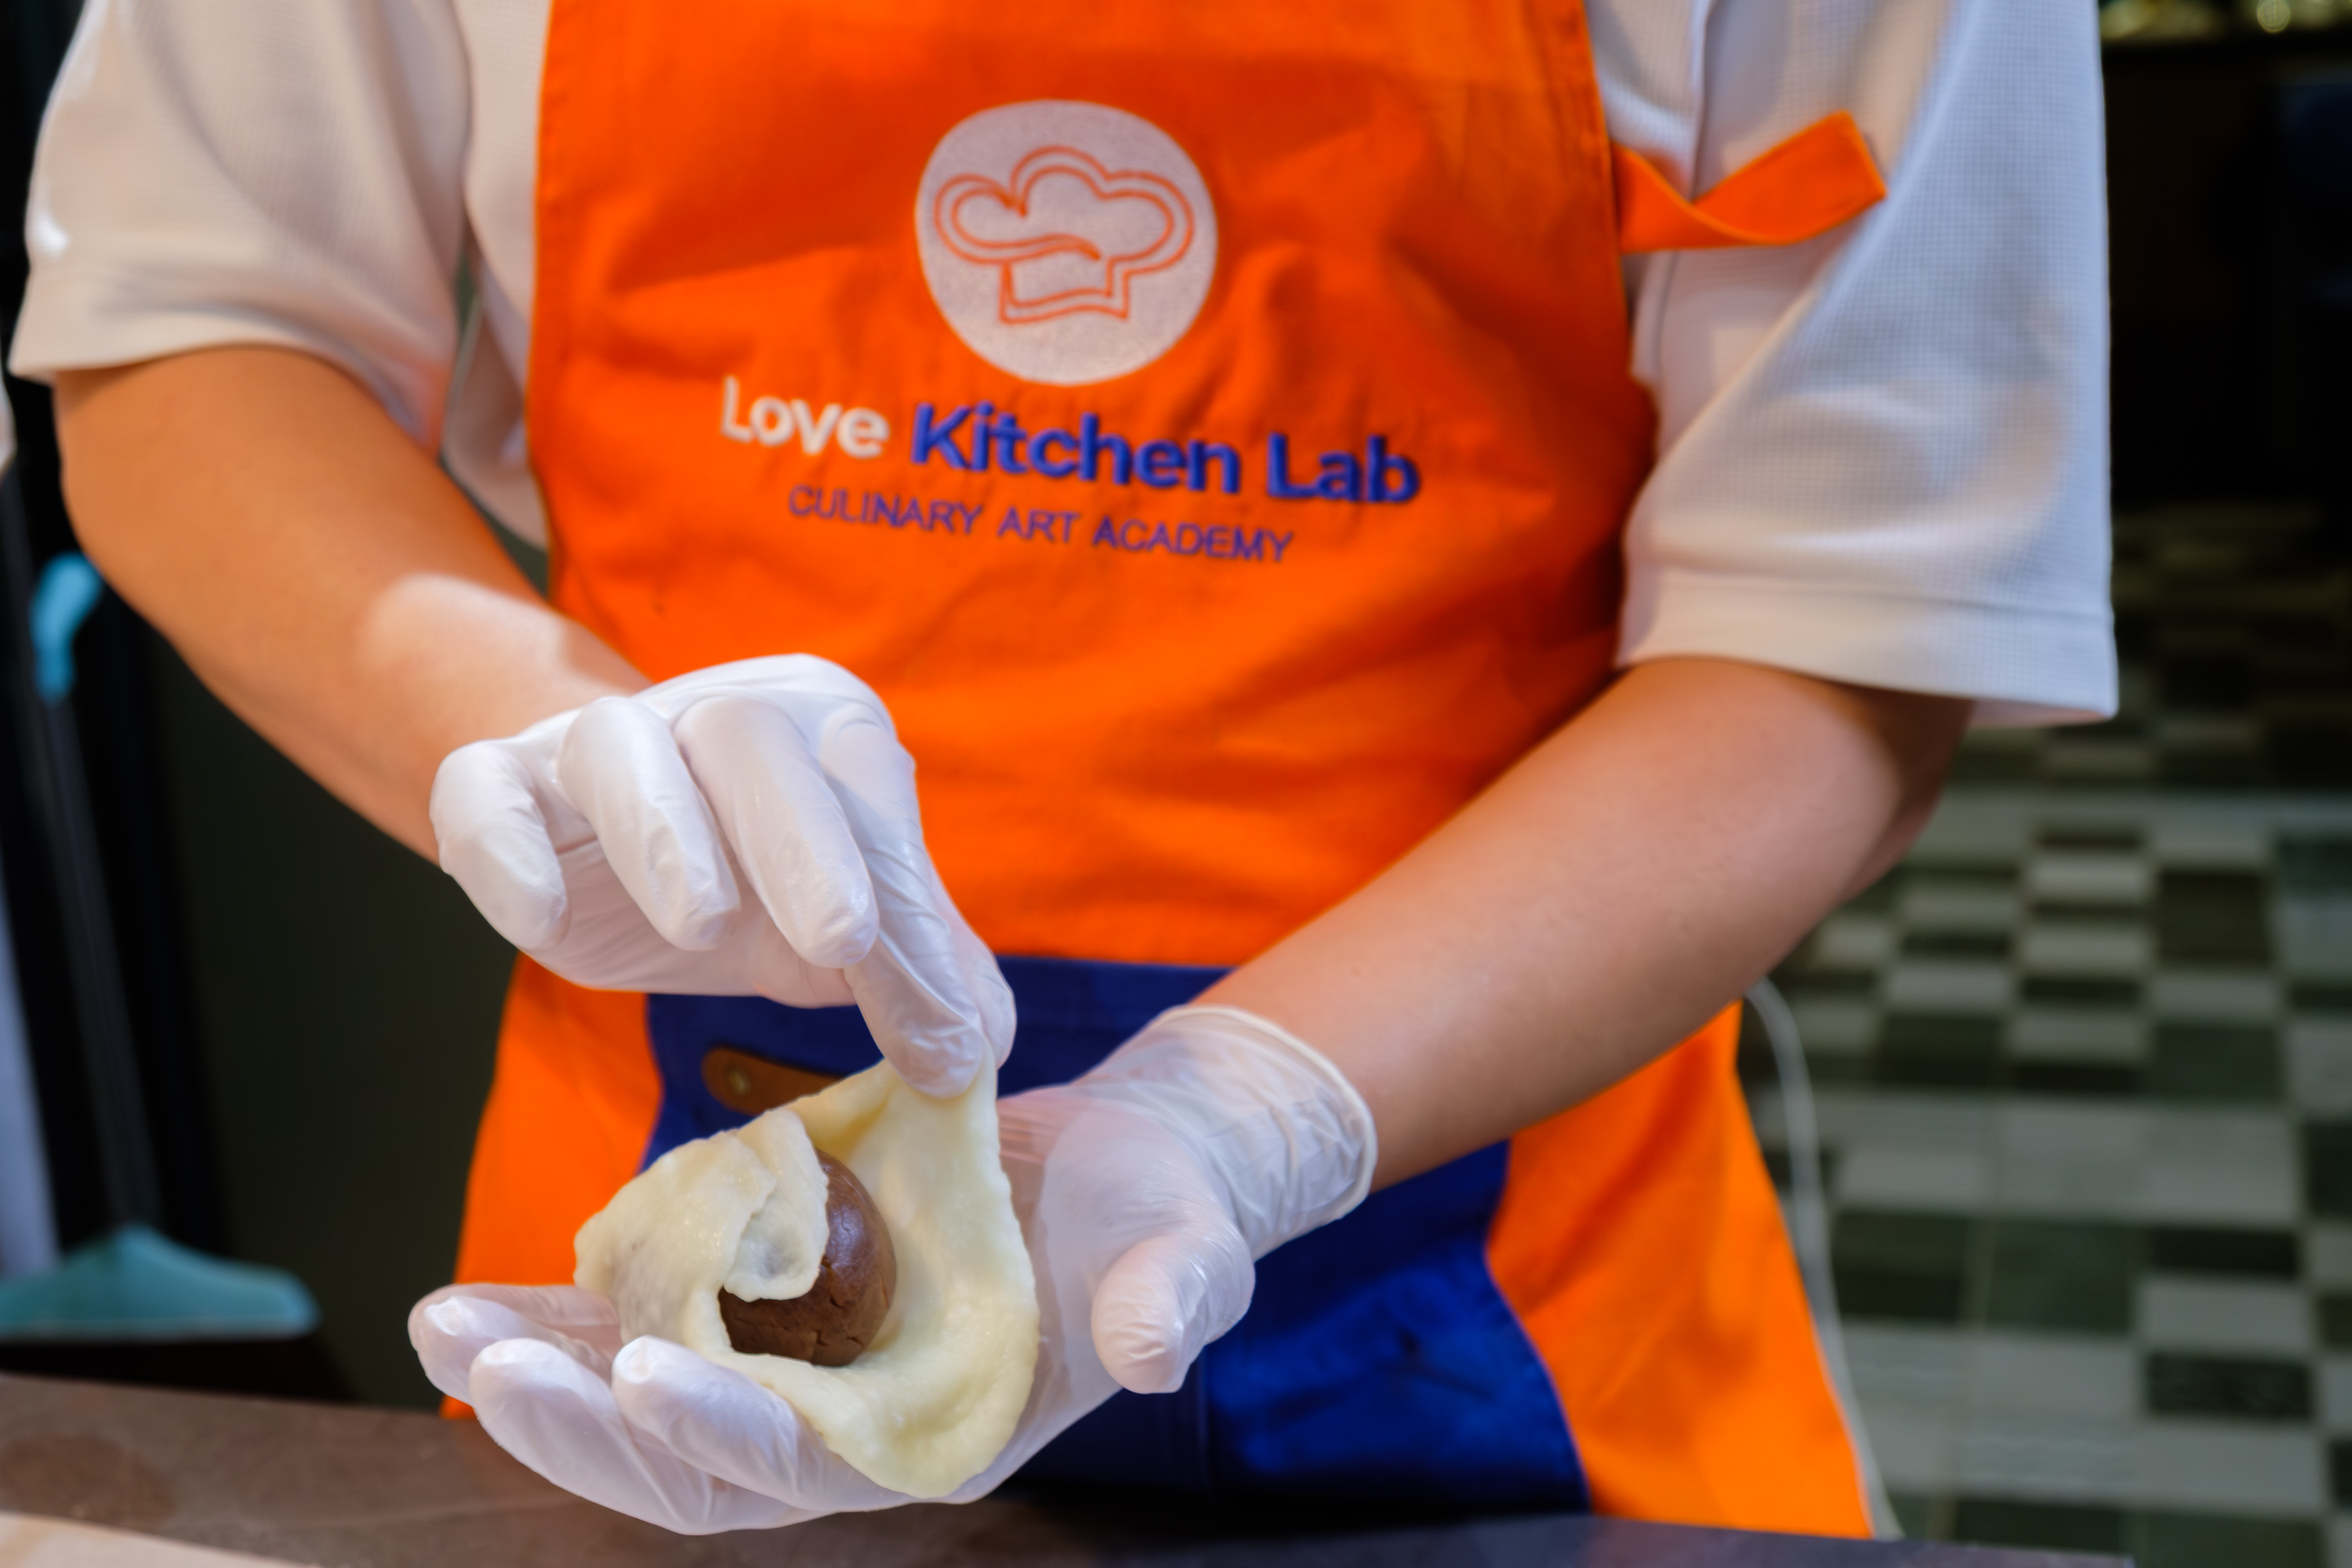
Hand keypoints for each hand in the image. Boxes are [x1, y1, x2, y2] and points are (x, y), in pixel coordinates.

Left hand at [409, 1006, 1376, 1532]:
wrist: (1121, 1177)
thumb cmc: (1162, 1221)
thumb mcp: (1184, 1252)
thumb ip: (1170, 1299)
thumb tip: (1152, 1344)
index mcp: (925, 1442)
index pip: (802, 1467)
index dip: (724, 1427)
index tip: (650, 1370)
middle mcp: (839, 1430)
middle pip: (684, 1465)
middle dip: (584, 1425)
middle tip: (489, 1365)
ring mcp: (791, 1370)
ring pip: (640, 1404)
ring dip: (542, 1375)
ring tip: (441, 1327)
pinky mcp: (760, 1303)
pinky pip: (643, 1323)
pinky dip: (565, 1312)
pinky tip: (484, 1294)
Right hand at [430, 654, 1012, 1094]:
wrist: (612, 831)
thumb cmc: (758, 869)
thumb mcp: (848, 919)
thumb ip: (919, 969)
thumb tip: (982, 1050)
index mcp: (821, 726)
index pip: (870, 805)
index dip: (911, 915)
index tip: (944, 1031)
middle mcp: (716, 714)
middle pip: (754, 744)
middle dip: (803, 842)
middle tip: (845, 942)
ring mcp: (599, 744)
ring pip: (621, 751)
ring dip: (665, 834)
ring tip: (702, 927)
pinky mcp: (503, 785)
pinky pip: (486, 789)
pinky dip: (508, 848)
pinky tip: (538, 918)